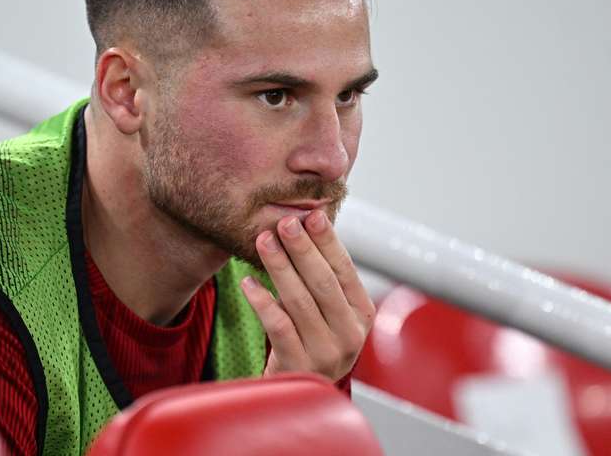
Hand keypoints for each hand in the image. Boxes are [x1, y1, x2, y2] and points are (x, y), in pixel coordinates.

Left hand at [240, 209, 375, 381]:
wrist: (301, 394)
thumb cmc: (313, 340)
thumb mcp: (331, 312)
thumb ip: (325, 277)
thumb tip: (308, 224)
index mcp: (362, 314)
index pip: (345, 271)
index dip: (329, 242)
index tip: (313, 216)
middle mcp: (349, 335)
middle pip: (323, 283)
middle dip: (302, 249)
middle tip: (285, 223)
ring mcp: (325, 353)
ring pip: (299, 301)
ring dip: (279, 267)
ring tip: (264, 242)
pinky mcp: (298, 366)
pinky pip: (278, 326)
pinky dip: (262, 301)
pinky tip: (249, 282)